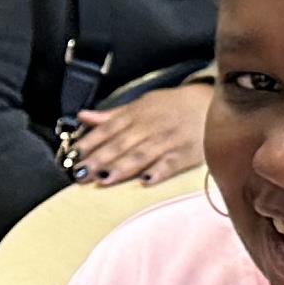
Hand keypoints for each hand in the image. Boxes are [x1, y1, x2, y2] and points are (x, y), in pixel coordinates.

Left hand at [72, 83, 210, 186]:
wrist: (210, 104)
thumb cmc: (171, 106)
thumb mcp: (142, 104)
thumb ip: (112, 115)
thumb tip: (83, 117)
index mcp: (137, 114)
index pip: (109, 129)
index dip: (91, 143)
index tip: (74, 156)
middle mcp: (150, 127)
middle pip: (121, 145)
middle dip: (100, 159)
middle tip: (81, 173)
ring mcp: (168, 141)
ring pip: (142, 155)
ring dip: (122, 167)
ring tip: (104, 179)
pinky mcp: (185, 154)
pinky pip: (171, 164)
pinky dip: (159, 171)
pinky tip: (146, 181)